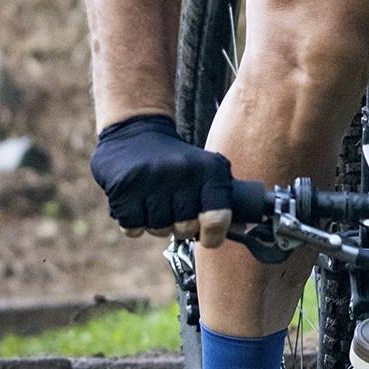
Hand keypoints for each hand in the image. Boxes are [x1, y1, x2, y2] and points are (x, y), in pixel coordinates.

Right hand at [89, 113, 237, 238]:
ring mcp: (151, 179)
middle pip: (185, 229)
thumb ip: (223, 200)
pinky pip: (133, 227)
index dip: (213, 236)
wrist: (135, 130)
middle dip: (180, 228)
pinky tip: (136, 203)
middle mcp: (182, 172)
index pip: (218, 218)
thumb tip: (244, 229)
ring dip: (156, 224)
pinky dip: (134, 223)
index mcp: (209, 169)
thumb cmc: (177, 161)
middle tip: (175, 212)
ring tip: (154, 203)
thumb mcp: (206, 171)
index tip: (208, 237)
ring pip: (158, 229)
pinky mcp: (124, 186)